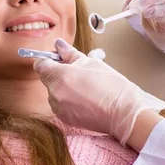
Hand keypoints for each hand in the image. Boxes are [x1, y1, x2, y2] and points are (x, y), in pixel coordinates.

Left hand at [33, 39, 164, 144]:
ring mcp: (59, 109)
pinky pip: (62, 105)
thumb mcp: (91, 63)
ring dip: (65, 88)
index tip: (60, 59)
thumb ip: (70, 54)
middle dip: (60, 74)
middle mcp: (54, 94)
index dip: (49, 59)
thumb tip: (58, 44)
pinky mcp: (65, 120)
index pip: (40, 65)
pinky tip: (86, 99)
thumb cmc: (111, 86)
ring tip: (86, 87)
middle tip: (80, 72)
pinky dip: (70, 101)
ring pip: (55, 93)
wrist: (124, 113)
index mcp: (59, 77)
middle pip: (48, 79)